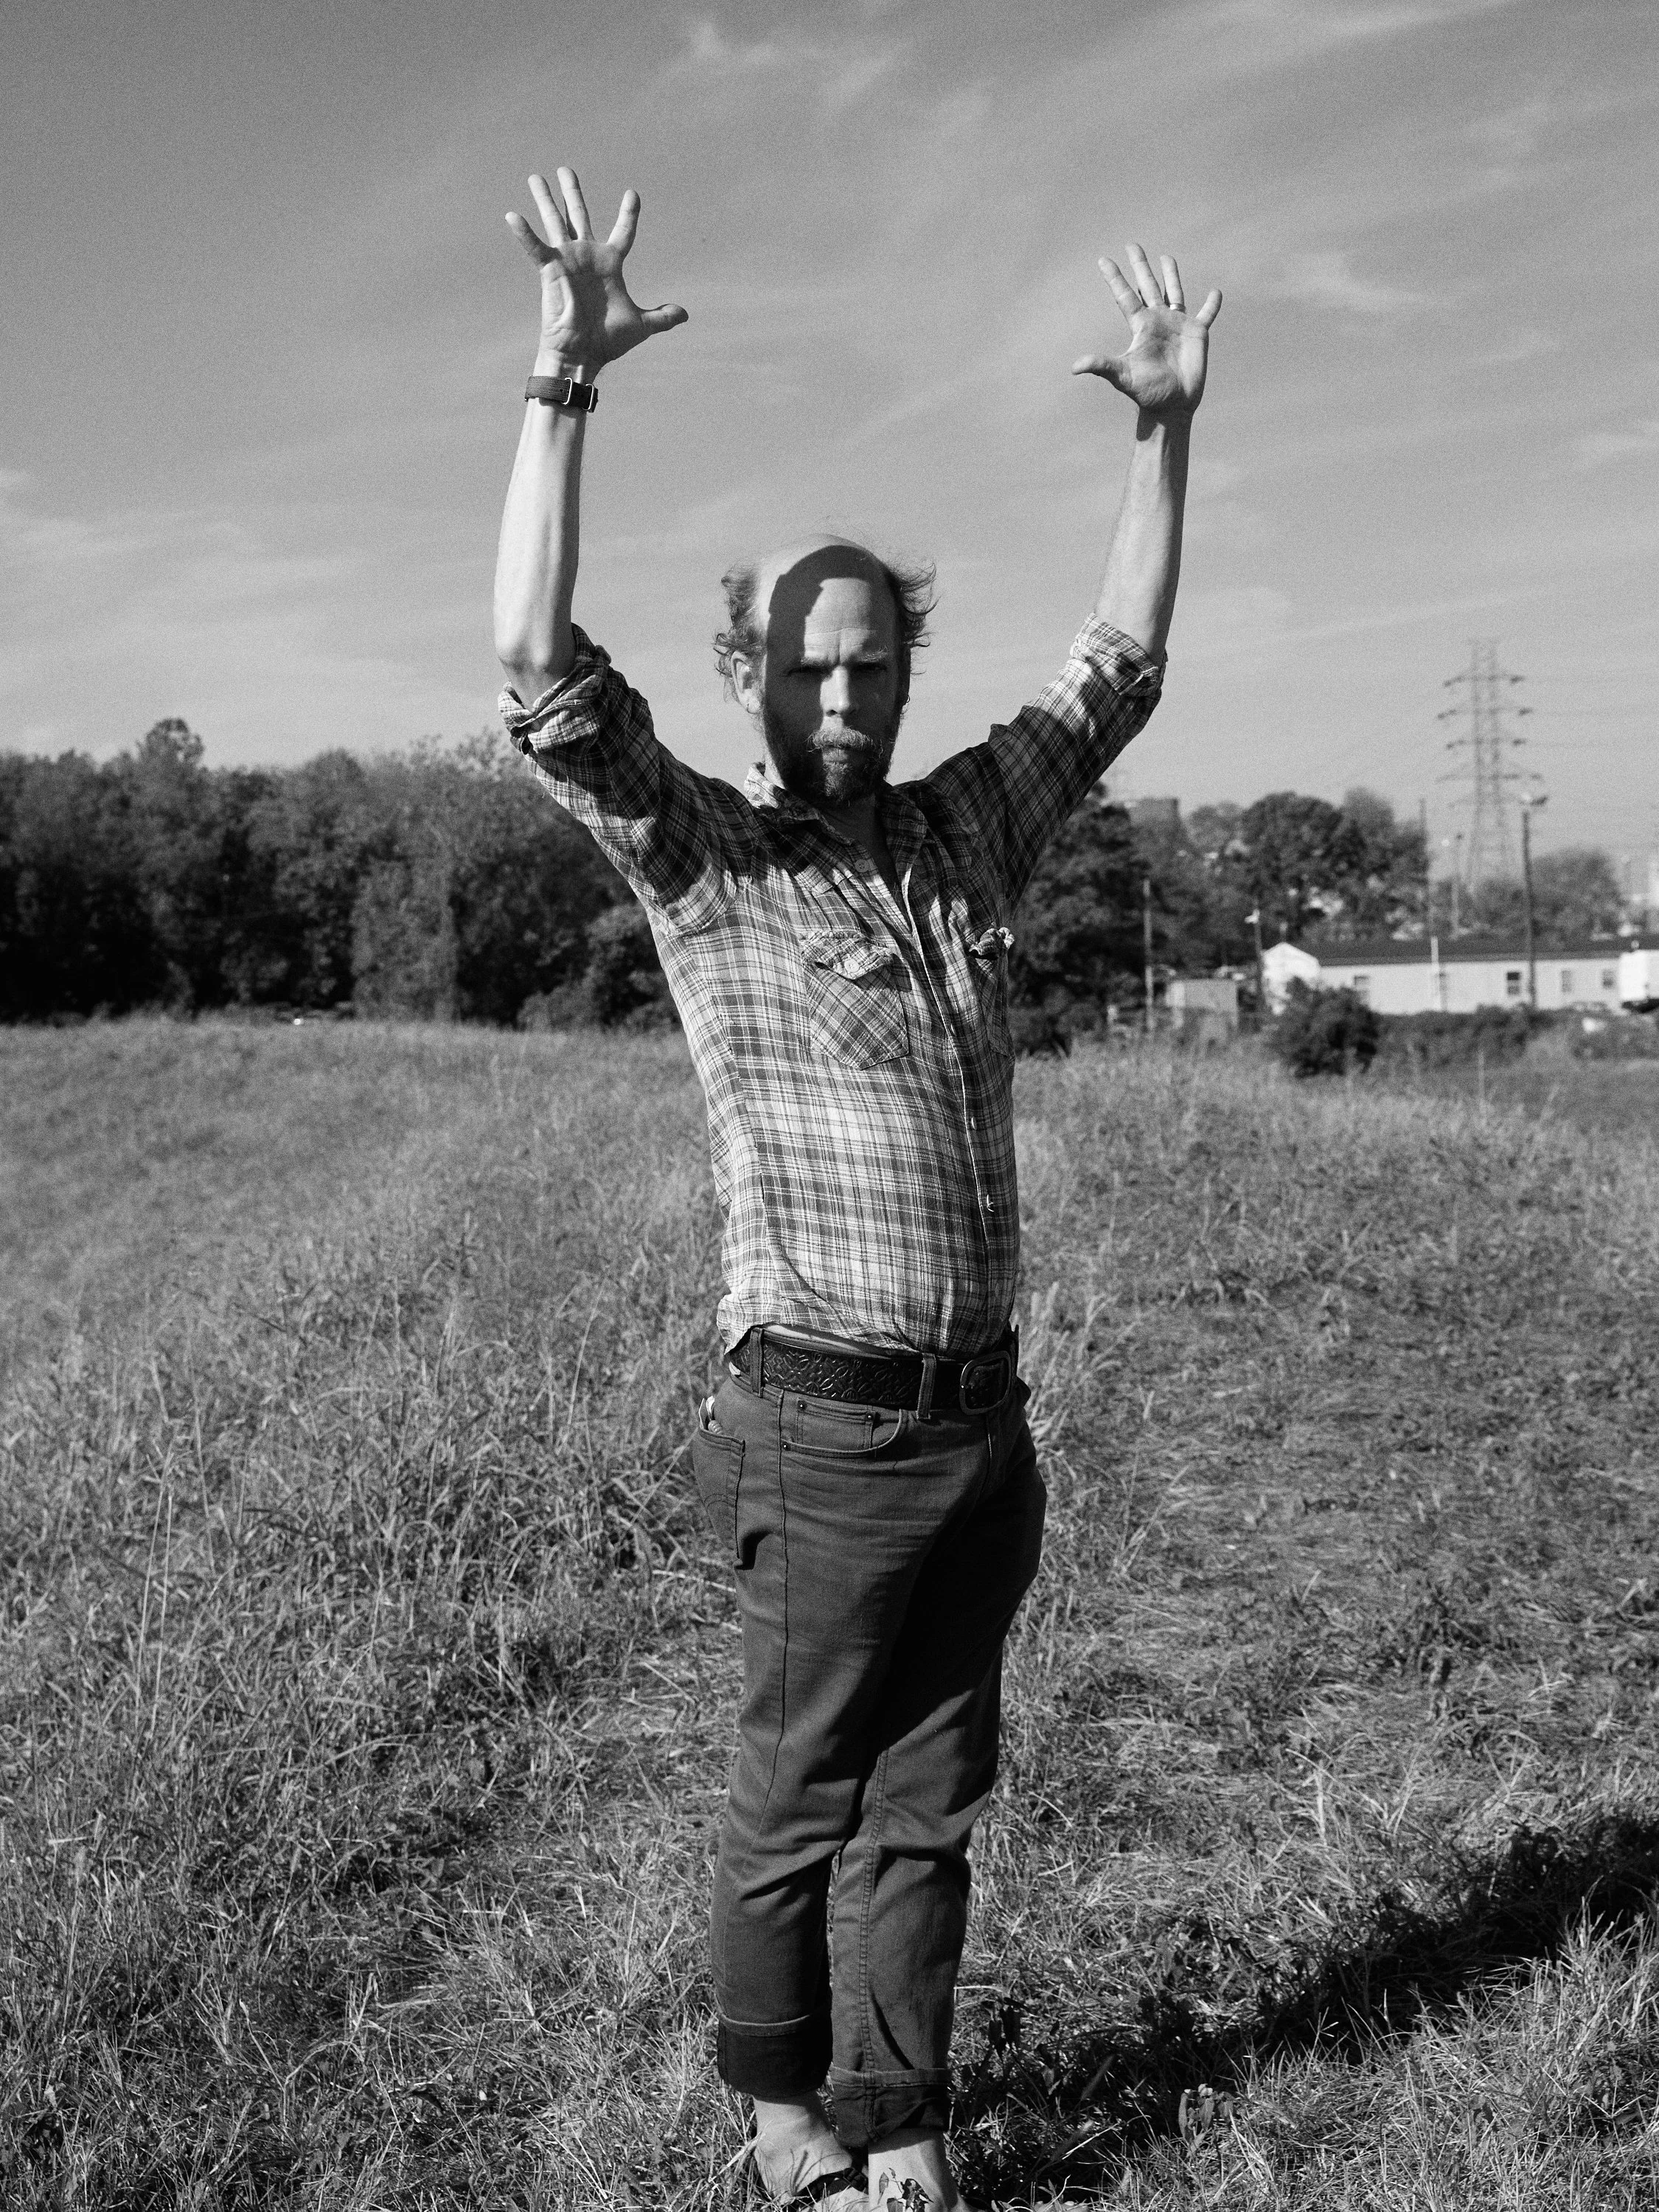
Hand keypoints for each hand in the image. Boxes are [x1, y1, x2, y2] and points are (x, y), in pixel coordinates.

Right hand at [506, 165, 686, 376]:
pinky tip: (512, 216)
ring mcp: (567, 261)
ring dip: (545, 199)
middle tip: (565, 169)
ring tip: (535, 177)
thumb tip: (683, 315)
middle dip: (572, 192)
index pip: (623, 233)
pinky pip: (536, 248)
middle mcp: (587, 257)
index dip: (628, 214)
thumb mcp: (642, 325)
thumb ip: (662, 317)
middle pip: (579, 216)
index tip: (632, 194)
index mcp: (610, 264)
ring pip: (555, 222)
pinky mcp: (551, 271)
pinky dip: (524, 234)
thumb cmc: (608, 342)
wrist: (583, 355)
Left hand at [1072, 244, 1219, 418]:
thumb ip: (1102, 366)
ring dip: (1171, 275)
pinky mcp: (1198, 333)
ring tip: (1165, 257)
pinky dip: (1212, 304)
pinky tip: (1215, 293)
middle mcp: (1158, 321)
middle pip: (1148, 286)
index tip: (1102, 260)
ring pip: (1174, 292)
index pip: (1125, 296)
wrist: (1172, 406)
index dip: (1114, 278)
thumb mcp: (1123, 377)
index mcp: (1141, 326)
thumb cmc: (1147, 393)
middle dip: (1140, 266)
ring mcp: (1178, 325)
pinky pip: (1207, 314)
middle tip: (1132, 244)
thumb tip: (1075, 367)